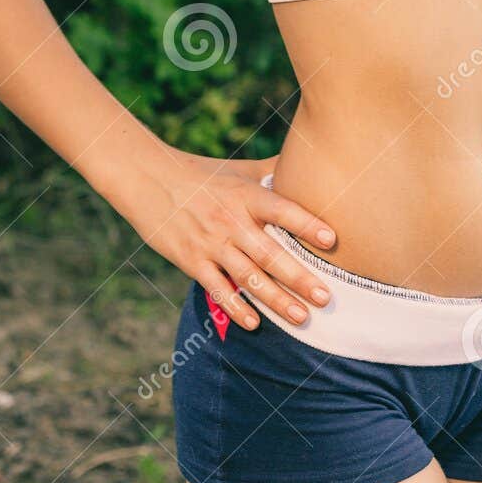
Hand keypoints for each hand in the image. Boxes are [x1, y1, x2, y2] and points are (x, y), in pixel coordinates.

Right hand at [118, 152, 337, 331]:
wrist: (149, 179)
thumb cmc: (203, 174)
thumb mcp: (240, 169)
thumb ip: (273, 171)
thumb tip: (309, 159)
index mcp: (246, 195)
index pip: (282, 210)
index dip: (306, 223)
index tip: (331, 239)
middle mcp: (231, 220)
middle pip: (270, 254)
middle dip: (299, 278)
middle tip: (325, 297)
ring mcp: (211, 243)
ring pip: (248, 278)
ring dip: (276, 300)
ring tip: (301, 317)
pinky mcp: (192, 260)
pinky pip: (218, 289)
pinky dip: (236, 308)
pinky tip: (254, 323)